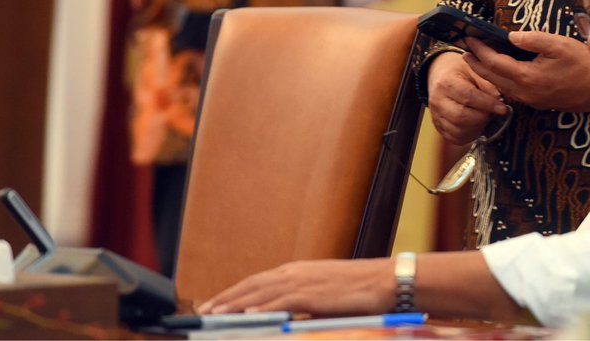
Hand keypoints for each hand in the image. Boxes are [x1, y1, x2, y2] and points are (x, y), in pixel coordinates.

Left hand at [197, 258, 391, 315]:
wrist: (386, 281)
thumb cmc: (359, 291)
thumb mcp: (324, 295)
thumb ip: (301, 304)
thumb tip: (282, 318)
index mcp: (297, 271)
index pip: (257, 281)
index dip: (233, 292)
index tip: (214, 303)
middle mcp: (296, 273)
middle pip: (252, 285)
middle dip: (226, 298)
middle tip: (203, 311)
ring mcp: (304, 281)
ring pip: (261, 292)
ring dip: (235, 303)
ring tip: (215, 314)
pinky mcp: (314, 294)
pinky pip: (283, 301)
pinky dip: (264, 307)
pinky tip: (248, 315)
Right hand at [426, 51, 509, 145]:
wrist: (442, 75)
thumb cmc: (461, 72)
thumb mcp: (475, 70)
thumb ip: (487, 84)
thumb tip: (499, 100)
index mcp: (446, 82)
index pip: (468, 96)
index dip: (488, 104)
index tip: (503, 108)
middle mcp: (437, 101)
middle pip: (461, 117)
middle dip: (483, 118)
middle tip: (493, 113)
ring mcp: (436, 116)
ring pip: (458, 130)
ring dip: (477, 128)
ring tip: (485, 117)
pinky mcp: (439, 127)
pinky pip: (455, 138)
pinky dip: (470, 135)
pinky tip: (477, 125)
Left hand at [462, 31, 589, 112]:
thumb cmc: (584, 64)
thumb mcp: (559, 45)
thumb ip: (532, 40)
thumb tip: (511, 36)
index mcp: (528, 77)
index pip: (494, 62)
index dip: (480, 49)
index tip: (469, 37)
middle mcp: (525, 93)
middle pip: (492, 77)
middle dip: (476, 62)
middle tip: (464, 48)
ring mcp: (531, 100)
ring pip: (500, 86)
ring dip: (486, 72)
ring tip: (475, 58)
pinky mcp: (538, 102)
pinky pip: (511, 91)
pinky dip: (500, 79)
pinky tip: (499, 71)